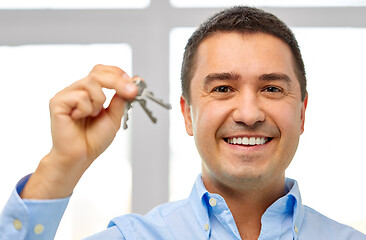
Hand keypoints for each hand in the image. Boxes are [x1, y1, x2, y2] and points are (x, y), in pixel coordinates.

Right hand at [20, 65, 137, 198]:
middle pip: (98, 72)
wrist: (80, 156)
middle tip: (130, 92)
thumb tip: (131, 83)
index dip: (118, 74)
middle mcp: (78, 89)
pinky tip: (78, 118)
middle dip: (118, 82)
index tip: (132, 85)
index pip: (103, 71)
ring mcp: (67, 94)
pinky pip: (80, 96)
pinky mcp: (58, 101)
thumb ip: (120, 99)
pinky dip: (85, 109)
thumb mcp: (115, 117)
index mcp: (91, 91)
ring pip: (91, 83)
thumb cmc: (93, 139)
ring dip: (98, 102)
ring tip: (92, 115)